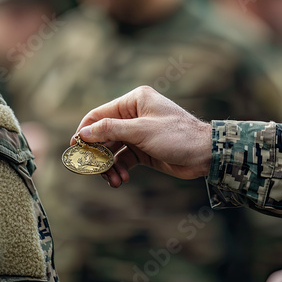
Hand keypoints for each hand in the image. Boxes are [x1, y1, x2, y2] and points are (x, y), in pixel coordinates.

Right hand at [72, 86, 212, 187]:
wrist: (205, 154)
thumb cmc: (176, 135)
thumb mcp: (141, 131)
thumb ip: (110, 131)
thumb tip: (83, 133)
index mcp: (133, 101)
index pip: (99, 114)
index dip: (85, 131)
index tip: (75, 149)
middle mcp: (134, 114)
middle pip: (104, 134)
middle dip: (98, 154)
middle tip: (92, 171)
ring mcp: (138, 133)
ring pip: (112, 149)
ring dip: (109, 165)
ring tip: (113, 180)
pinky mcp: (143, 149)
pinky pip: (124, 159)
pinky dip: (120, 169)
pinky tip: (121, 180)